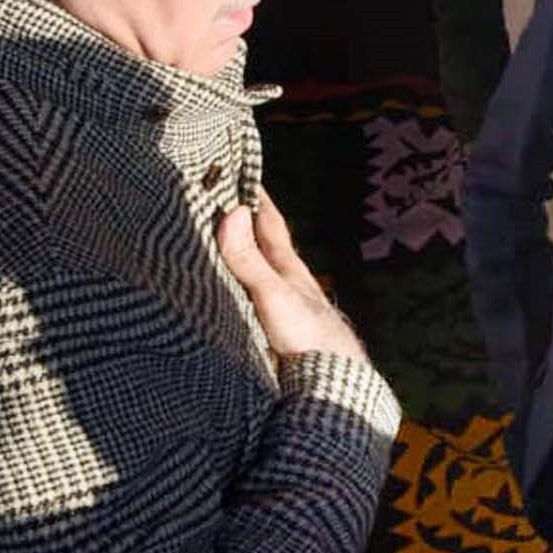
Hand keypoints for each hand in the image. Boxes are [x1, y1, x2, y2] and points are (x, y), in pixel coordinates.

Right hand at [217, 191, 369, 365]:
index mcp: (288, 266)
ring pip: (260, 273)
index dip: (256, 197)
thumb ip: (250, 259)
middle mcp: (289, 282)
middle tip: (224, 202)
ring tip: (219, 245)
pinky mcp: (279, 331)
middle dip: (246, 224)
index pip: (270, 221)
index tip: (240, 171)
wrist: (332, 380)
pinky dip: (240, 289)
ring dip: (243, 258)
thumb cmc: (308, 334)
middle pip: (265, 245)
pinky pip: (253, 300)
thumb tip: (234, 211)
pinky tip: (231, 295)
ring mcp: (285, 306)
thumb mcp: (273, 293)